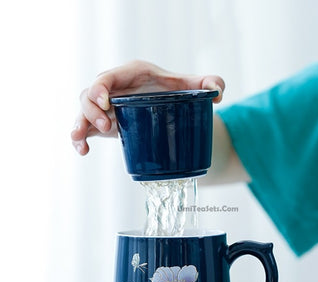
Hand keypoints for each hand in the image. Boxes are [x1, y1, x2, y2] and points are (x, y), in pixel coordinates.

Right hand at [71, 60, 224, 154]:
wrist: (169, 106)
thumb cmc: (177, 91)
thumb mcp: (193, 86)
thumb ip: (210, 83)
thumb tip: (218, 94)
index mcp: (131, 74)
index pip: (108, 76)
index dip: (100, 87)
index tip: (106, 102)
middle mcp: (114, 88)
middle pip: (90, 94)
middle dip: (92, 109)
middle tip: (109, 126)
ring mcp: (106, 106)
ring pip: (83, 111)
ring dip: (82, 124)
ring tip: (85, 141)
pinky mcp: (103, 122)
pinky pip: (84, 127)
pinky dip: (79, 138)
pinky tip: (83, 151)